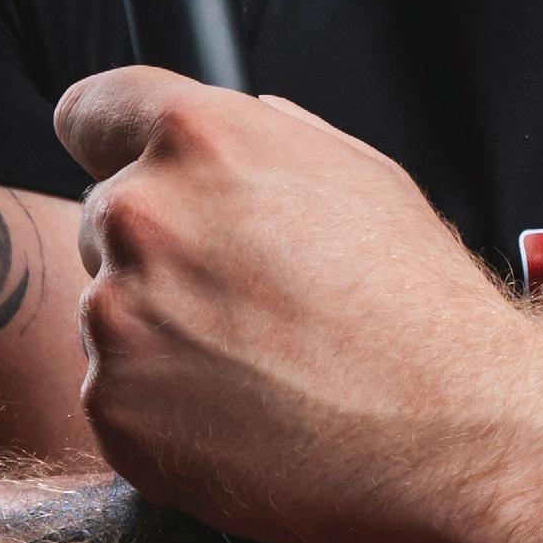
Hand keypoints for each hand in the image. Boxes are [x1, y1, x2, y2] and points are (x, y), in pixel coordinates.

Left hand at [56, 71, 533, 542]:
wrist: (452, 431)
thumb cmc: (420, 305)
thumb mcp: (362, 174)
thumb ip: (267, 138)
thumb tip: (226, 131)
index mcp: (200, 138)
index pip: (90, 111)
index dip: (111, 143)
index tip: (124, 170)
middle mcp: (142, 214)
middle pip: (103, 217)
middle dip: (158, 251)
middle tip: (245, 300)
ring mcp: (117, 316)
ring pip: (111, 310)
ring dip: (161, 334)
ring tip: (259, 366)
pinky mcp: (113, 406)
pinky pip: (117, 395)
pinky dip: (165, 409)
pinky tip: (244, 415)